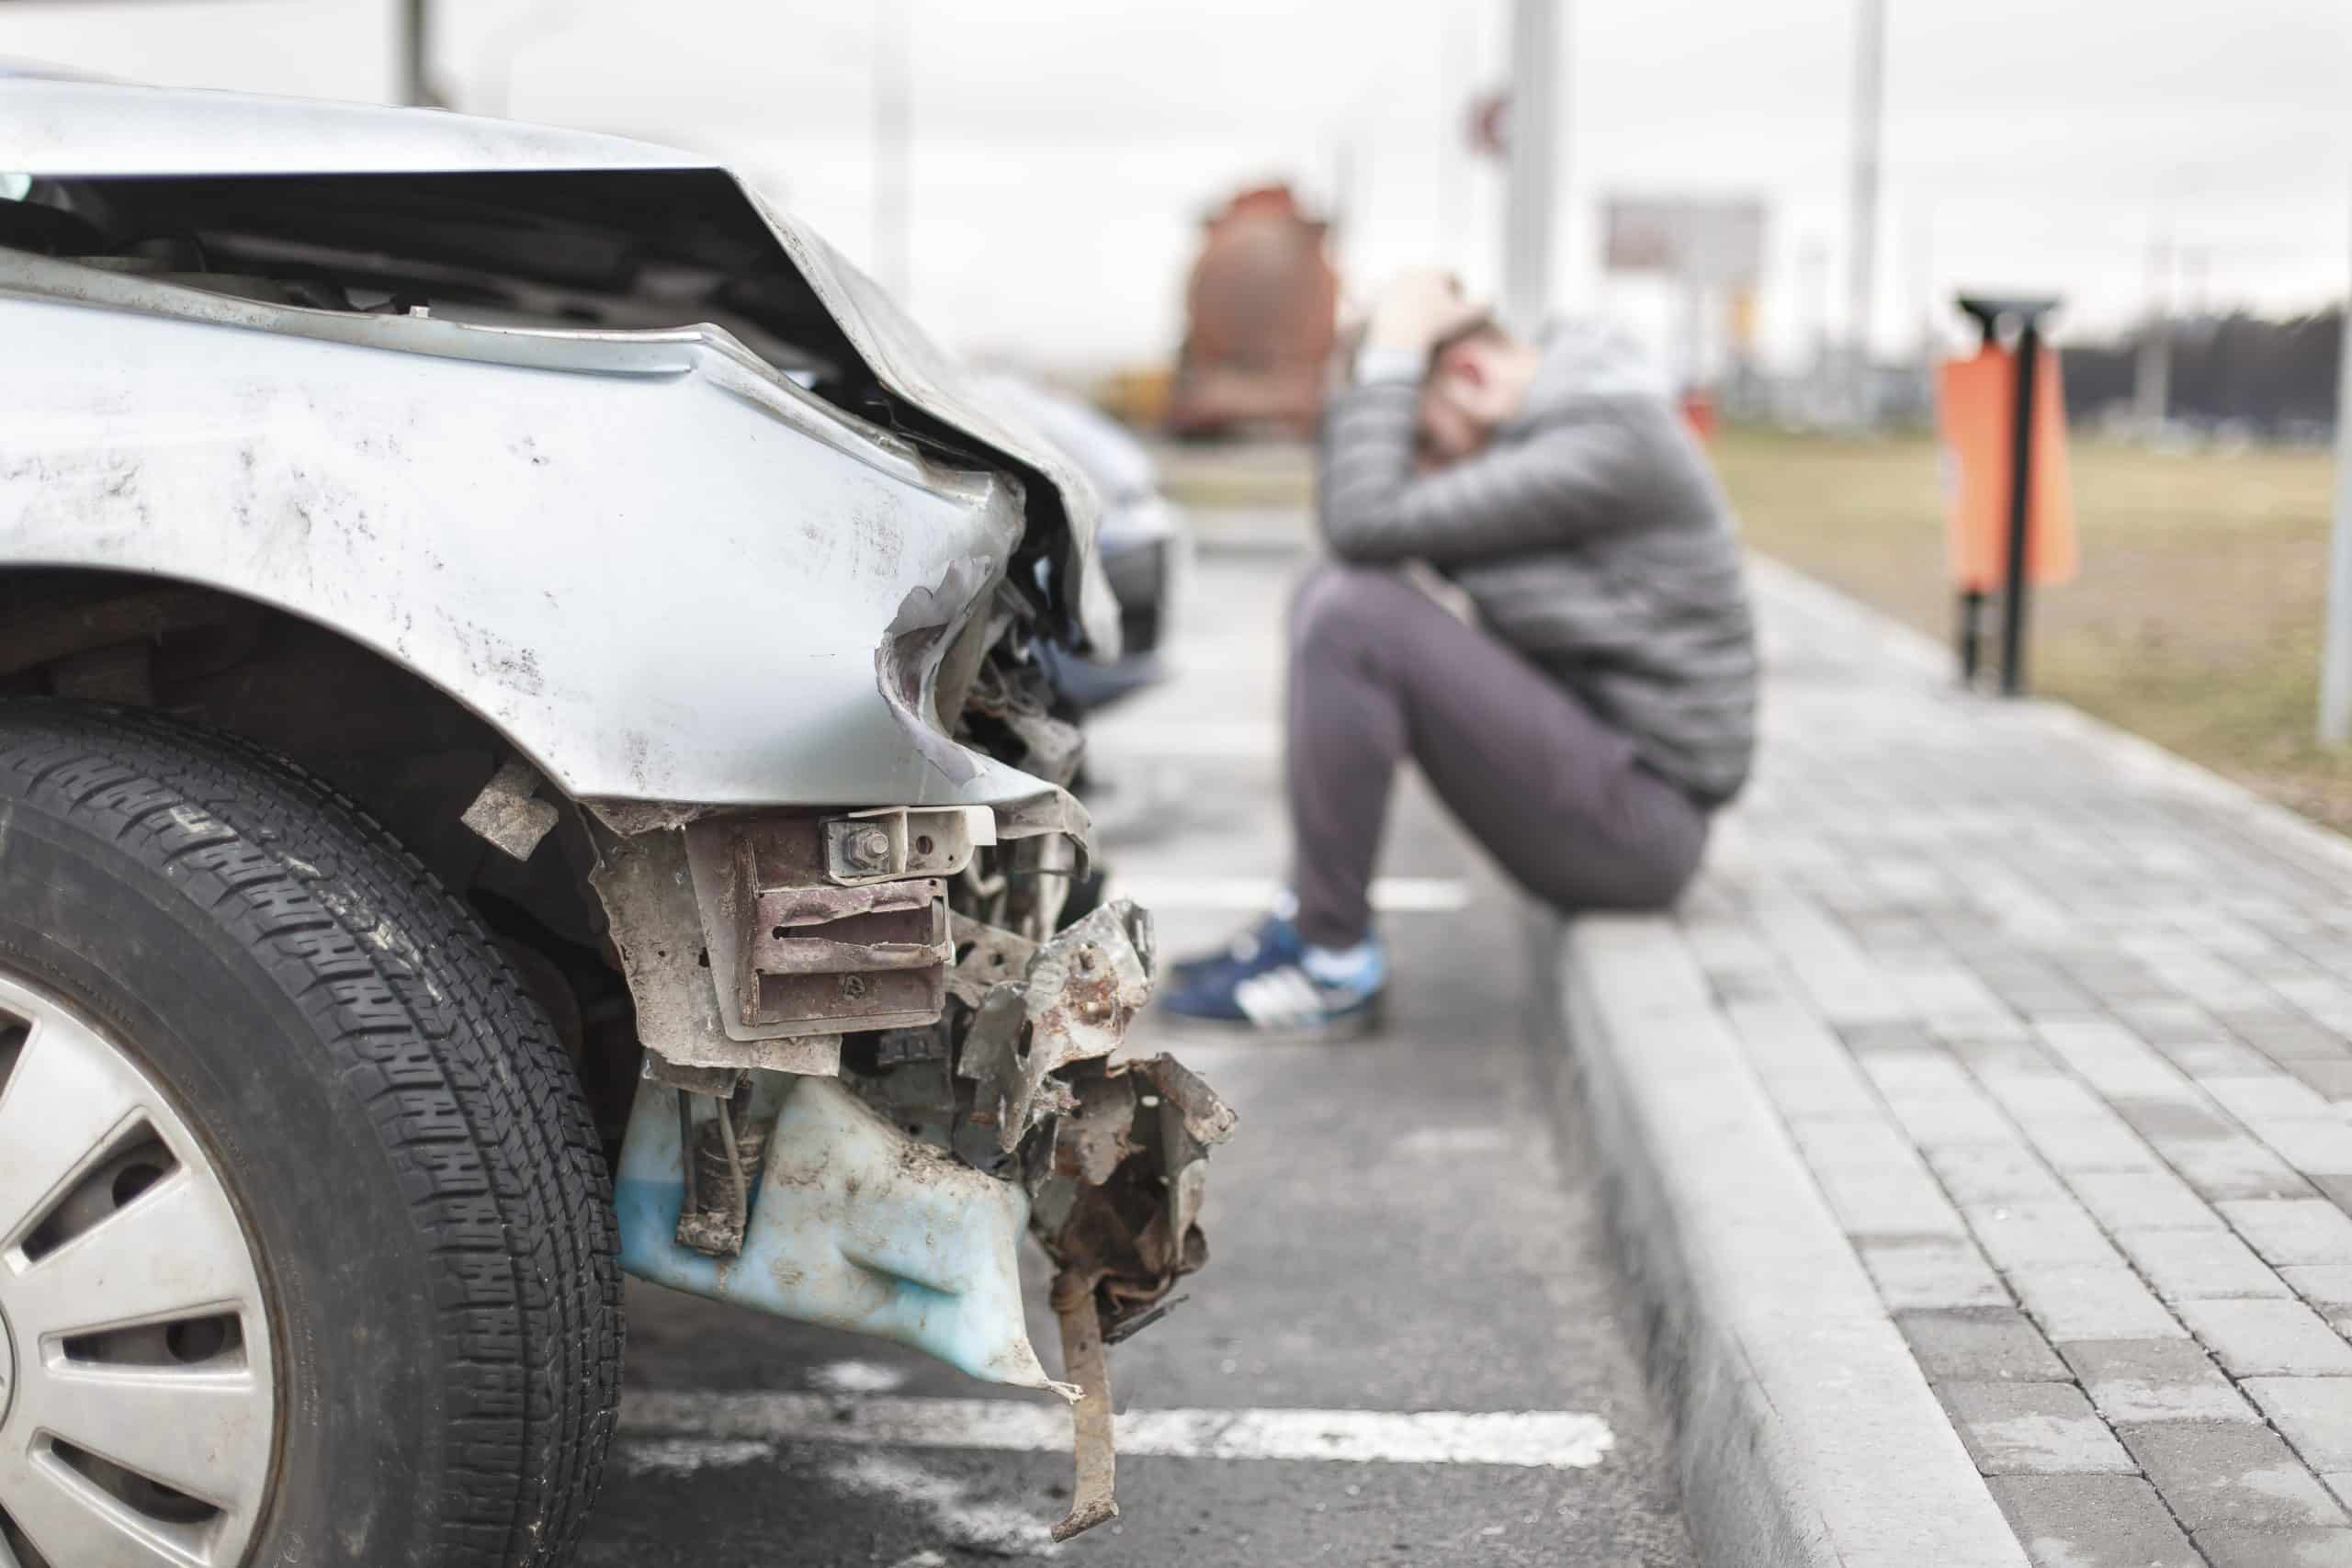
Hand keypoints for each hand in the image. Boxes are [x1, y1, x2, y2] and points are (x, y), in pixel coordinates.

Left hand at [1363, 269, 1480, 354]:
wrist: (1399, 340)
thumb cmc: (1436, 328)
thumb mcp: (1467, 318)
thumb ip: (1485, 306)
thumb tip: (1491, 299)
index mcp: (1433, 270)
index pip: (1453, 277)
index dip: (1460, 294)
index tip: (1459, 311)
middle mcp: (1412, 271)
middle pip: (1432, 282)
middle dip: (1439, 297)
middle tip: (1443, 318)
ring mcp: (1394, 282)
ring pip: (1414, 292)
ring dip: (1421, 303)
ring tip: (1426, 324)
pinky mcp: (1379, 296)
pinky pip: (1397, 303)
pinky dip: (1404, 311)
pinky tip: (1409, 326)